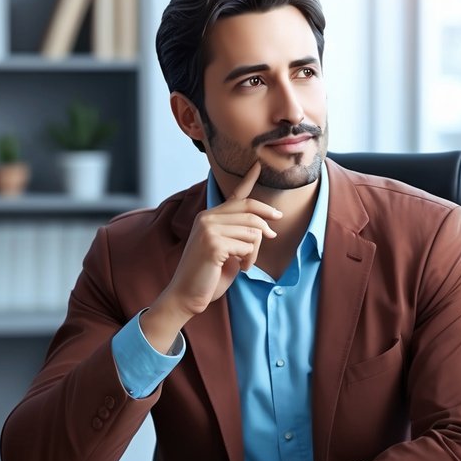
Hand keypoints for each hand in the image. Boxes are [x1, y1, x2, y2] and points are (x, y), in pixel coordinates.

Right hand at [141, 162, 281, 350]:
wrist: (186, 295)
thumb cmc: (208, 275)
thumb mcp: (227, 250)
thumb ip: (240, 235)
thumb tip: (265, 229)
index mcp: (209, 217)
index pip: (234, 195)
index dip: (249, 179)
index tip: (259, 164)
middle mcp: (207, 218)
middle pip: (249, 210)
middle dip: (266, 221)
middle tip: (273, 234)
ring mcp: (209, 229)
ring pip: (252, 231)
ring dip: (255, 252)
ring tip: (244, 264)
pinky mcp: (213, 243)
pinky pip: (247, 246)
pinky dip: (248, 260)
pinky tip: (239, 268)